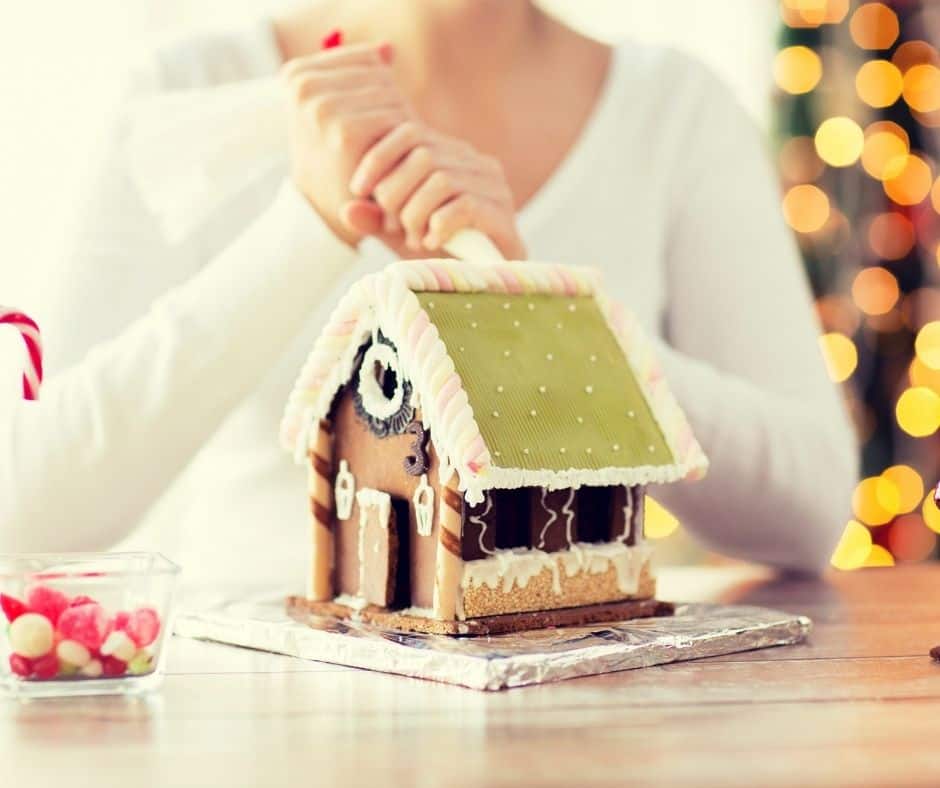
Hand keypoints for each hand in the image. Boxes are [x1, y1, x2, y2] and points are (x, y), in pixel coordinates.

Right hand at [281, 42, 409, 245]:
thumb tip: (389, 50)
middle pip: (380, 76)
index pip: (367, 59)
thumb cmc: (336, 165)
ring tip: (392, 154)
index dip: (382, 92)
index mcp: (296, 75)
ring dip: (401, 124)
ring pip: (391, 97)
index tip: (375, 123)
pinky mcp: (347, 130)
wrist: (326, 217)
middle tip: (388, 145)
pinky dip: (404, 141)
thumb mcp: (337, 115)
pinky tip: (396, 165)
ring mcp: (323, 107)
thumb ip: (358, 78)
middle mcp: (304, 87)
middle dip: (393, 107)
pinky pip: (396, 118)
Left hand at [345, 122, 525, 259]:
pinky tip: (432, 243)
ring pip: (441, 180)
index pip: (409, 132)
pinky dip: (439, 226)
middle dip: (396, 194)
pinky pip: (464, 206)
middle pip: (422, 156)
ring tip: (413, 239)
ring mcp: (493, 186)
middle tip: (393, 227)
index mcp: (450, 154)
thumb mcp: (398, 231)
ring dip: (416, 214)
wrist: (485, 284)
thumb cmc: (441, 252)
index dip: (378, 158)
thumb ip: (375, 218)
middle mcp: (475, 162)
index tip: (358, 190)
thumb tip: (346, 210)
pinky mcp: (503, 213)